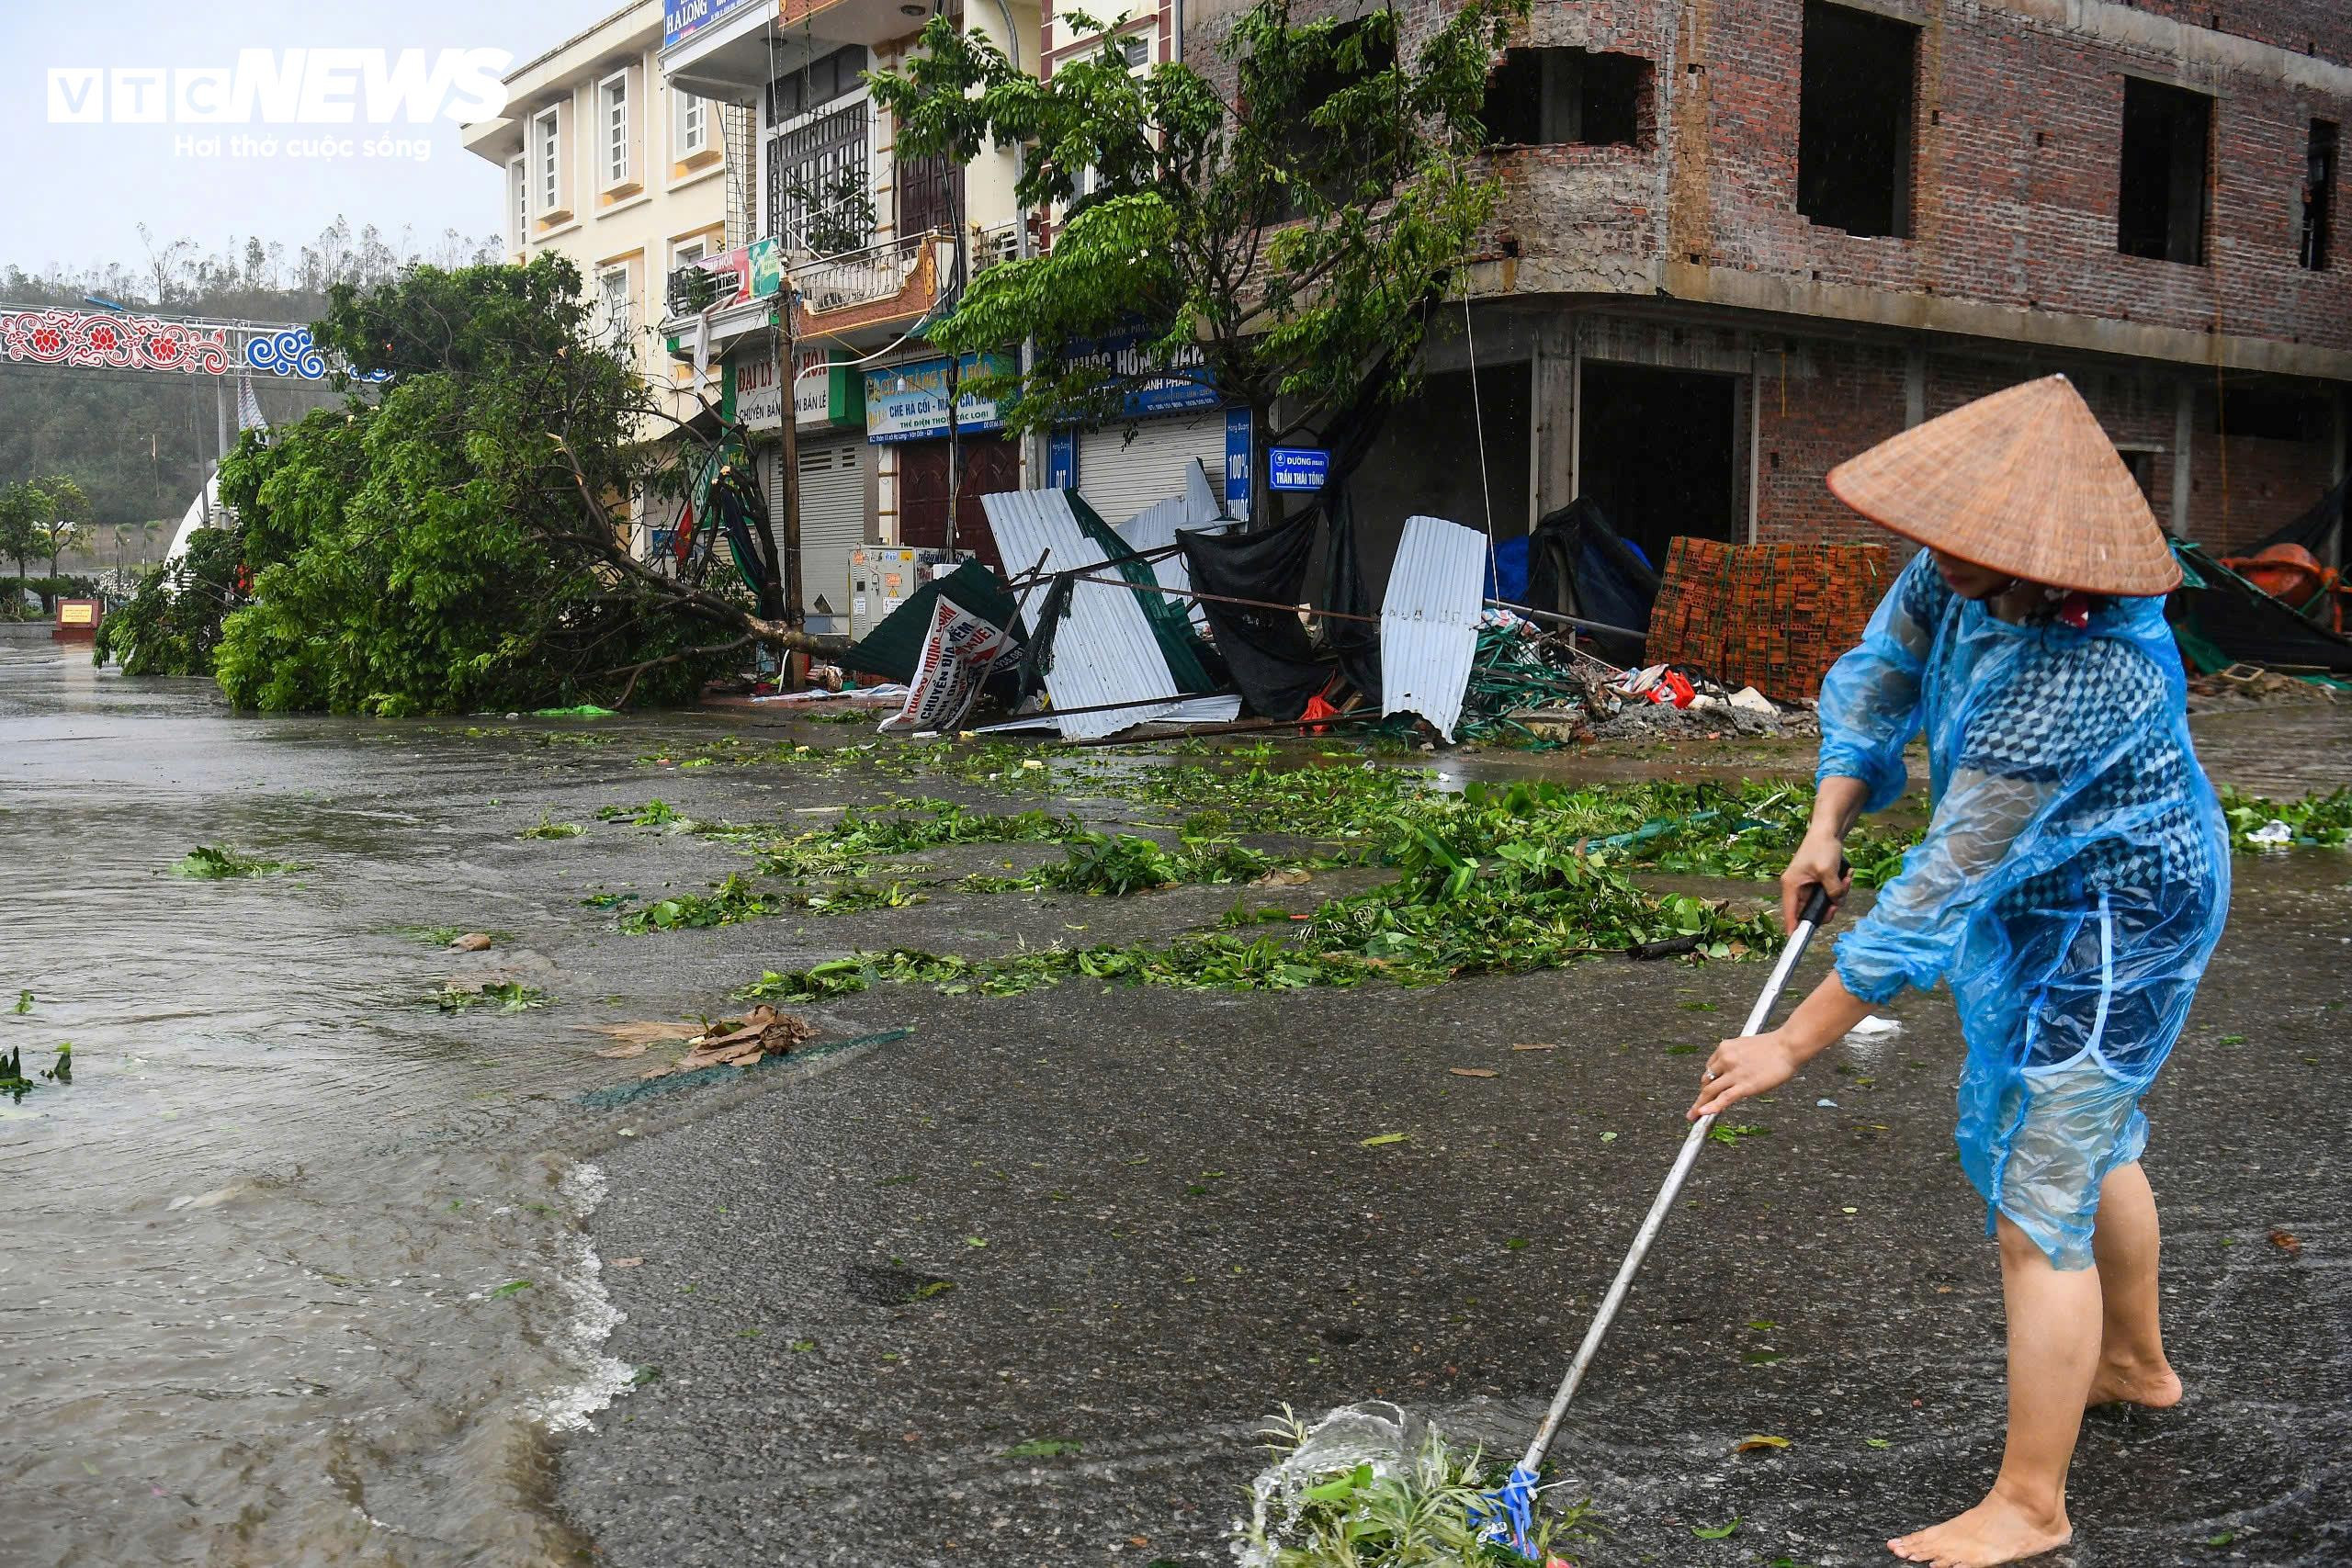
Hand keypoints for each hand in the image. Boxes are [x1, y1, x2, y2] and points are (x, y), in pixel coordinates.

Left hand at [1687, 1031, 1801, 1119]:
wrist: (1788, 1046)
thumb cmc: (1773, 1046)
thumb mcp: (1745, 1046)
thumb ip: (1735, 1057)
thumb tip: (1731, 1071)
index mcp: (1724, 1048)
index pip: (1710, 1068)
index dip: (1708, 1082)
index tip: (1707, 1091)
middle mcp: (1725, 1060)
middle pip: (1706, 1081)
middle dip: (1700, 1096)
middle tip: (1695, 1108)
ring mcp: (1734, 1073)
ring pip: (1710, 1091)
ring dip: (1700, 1105)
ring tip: (1693, 1116)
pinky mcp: (1745, 1085)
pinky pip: (1724, 1098)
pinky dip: (1711, 1107)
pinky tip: (1702, 1113)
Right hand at [1780, 829, 1852, 934]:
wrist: (1828, 830)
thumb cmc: (1822, 847)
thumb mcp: (1828, 871)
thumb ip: (1832, 891)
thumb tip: (1836, 903)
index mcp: (1791, 885)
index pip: (1790, 913)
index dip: (1793, 928)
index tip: (1797, 940)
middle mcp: (1797, 888)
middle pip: (1811, 911)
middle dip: (1829, 906)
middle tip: (1838, 901)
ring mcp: (1808, 885)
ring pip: (1824, 902)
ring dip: (1838, 894)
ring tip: (1846, 878)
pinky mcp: (1819, 882)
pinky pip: (1830, 893)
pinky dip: (1840, 887)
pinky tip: (1846, 875)